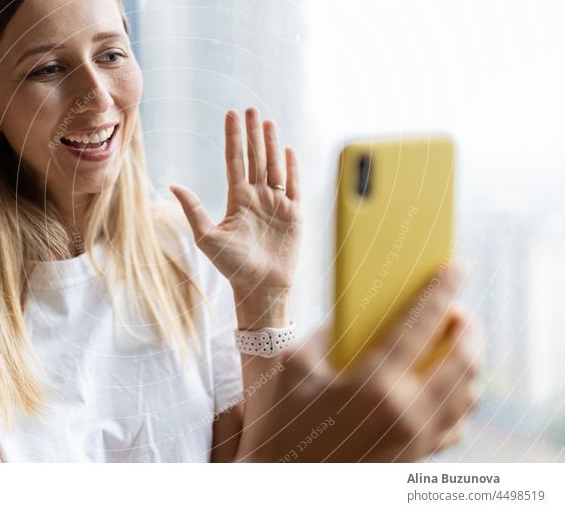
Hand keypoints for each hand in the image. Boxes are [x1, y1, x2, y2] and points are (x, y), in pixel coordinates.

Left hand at [169, 107, 300, 293]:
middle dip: (253, 133)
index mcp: (238, 200)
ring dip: (271, 144)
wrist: (261, 287)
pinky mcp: (294, 215)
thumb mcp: (207, 237)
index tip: (231, 115)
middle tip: (251, 109)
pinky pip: (294, 186)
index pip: (235, 160)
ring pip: (274, 167)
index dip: (234, 137)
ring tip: (268, 122)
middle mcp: (257, 198)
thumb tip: (173, 185)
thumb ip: (192, 210)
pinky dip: (292, 168)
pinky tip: (287, 150)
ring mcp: (277, 205)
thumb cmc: (232, 266)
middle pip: (256, 158)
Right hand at [240, 265, 483, 461]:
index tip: (455, 268)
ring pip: (467, 395)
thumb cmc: (279, 419)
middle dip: (468, 328)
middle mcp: (405, 415)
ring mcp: (414, 441)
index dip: (441, 291)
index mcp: (374, 385)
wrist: (276, 478)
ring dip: (468, 362)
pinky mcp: (413, 458)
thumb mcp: (292, 364)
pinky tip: (442, 386)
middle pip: (463, 361)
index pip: (421, 325)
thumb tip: (355, 312)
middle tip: (456, 311)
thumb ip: (327, 332)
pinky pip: (456, 425)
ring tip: (454, 343)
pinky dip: (459, 399)